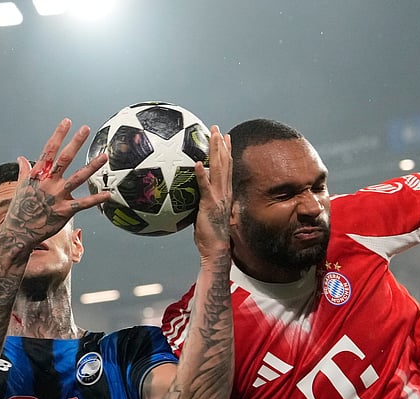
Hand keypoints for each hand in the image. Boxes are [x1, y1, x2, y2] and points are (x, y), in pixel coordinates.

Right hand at [5, 119, 110, 250]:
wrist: (18, 232)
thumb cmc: (20, 208)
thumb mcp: (20, 186)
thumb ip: (24, 171)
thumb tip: (21, 158)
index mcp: (38, 175)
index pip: (49, 150)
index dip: (59, 135)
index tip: (67, 122)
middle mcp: (48, 183)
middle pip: (64, 159)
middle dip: (75, 143)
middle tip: (86, 129)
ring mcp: (57, 196)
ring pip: (77, 178)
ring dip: (92, 167)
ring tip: (104, 156)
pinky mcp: (64, 211)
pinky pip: (83, 204)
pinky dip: (96, 199)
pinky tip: (108, 194)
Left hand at [193, 126, 232, 263]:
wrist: (216, 249)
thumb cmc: (210, 235)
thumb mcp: (207, 213)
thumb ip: (202, 201)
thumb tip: (192, 194)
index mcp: (225, 193)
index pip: (227, 168)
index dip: (226, 152)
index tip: (225, 138)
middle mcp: (224, 192)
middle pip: (224, 164)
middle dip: (221, 145)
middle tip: (217, 129)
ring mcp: (218, 197)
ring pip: (218, 170)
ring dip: (216, 152)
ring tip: (213, 137)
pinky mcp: (209, 204)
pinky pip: (204, 187)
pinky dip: (201, 175)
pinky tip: (197, 164)